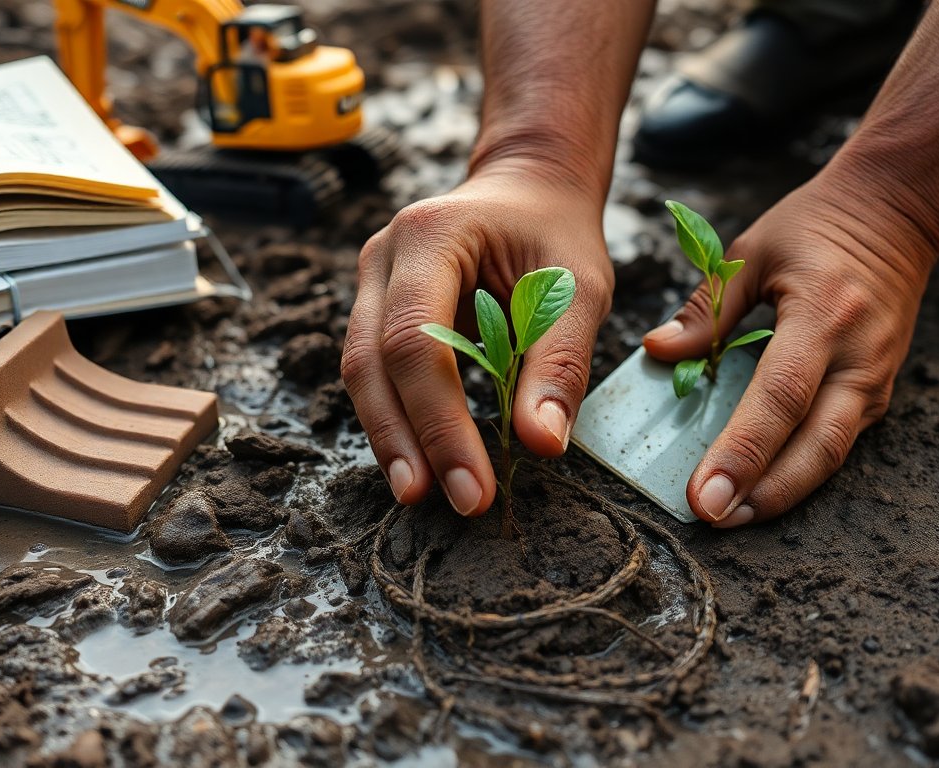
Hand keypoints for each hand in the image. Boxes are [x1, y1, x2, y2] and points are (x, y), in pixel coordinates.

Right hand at [342, 162, 613, 515]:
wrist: (527, 188)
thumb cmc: (555, 233)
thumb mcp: (579, 287)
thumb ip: (560, 362)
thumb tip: (541, 443)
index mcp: (430, 235)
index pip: (417, 342)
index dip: (440, 421)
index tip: (474, 484)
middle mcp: (383, 255)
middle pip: (371, 362)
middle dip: (406, 441)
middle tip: (447, 502)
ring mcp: (370, 281)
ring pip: (359, 372)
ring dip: (391, 439)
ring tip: (423, 494)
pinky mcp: (374, 308)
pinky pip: (373, 372)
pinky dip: (396, 419)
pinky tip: (420, 461)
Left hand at [643, 165, 938, 526]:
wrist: (897, 210)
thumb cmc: (816, 226)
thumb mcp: (752, 250)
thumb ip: (707, 308)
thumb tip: (656, 352)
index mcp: (824, 315)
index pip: (779, 397)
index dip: (742, 451)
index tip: (703, 494)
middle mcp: (859, 356)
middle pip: (817, 445)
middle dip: (765, 493)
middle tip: (713, 520)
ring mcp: (876, 378)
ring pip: (833, 455)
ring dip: (783, 494)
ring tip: (732, 518)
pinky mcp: (878, 390)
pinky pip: (839, 442)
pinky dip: (802, 472)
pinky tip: (762, 492)